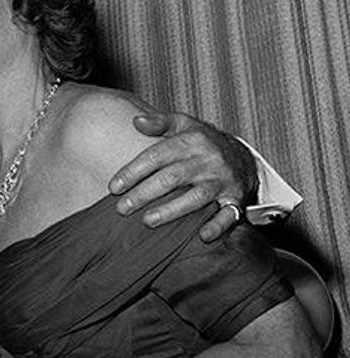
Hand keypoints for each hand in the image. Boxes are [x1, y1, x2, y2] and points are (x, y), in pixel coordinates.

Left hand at [108, 111, 256, 241]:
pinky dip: (217, 226)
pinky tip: (202, 236)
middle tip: (122, 208)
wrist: (244, 158)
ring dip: (171, 210)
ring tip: (147, 221)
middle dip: (144, 194)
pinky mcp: (236, 199)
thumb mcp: (184, 125)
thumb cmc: (203, 143)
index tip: (114, 187)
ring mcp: (222, 181)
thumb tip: (136, 121)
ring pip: (196, 197)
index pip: (157, 156)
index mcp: (191, 141)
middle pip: (172, 178)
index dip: (133, 171)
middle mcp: (207, 161)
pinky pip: (229, 214)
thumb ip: (160, 122)